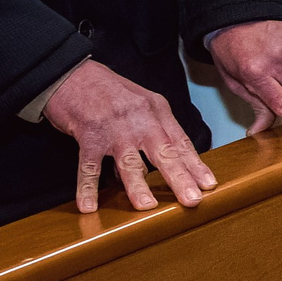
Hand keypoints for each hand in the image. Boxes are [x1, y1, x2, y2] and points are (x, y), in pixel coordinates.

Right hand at [44, 59, 217, 212]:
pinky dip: (87, 188)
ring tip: (148, 206)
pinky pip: (89, 166)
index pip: (181, 142)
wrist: (72, 74)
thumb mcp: (139, 104)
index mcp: (157, 110)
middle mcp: (140, 119)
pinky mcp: (89, 135)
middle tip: (192, 200)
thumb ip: (150, 132)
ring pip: (130, 161)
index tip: (209, 184)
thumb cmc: (107, 90)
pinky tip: (88, 206)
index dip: (195, 165)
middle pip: (164, 152)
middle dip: (180, 178)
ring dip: (138, 186)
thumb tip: (156, 166)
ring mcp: (114, 128)